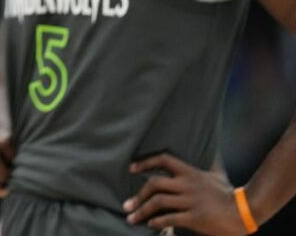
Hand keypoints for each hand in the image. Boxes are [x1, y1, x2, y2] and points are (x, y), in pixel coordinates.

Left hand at [123, 152, 247, 234]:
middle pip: (154, 184)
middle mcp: (188, 185)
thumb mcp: (217, 174)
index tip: (131, 168)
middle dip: (138, 195)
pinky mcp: (195, 218)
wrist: (245, 212)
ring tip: (131, 218)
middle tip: (127, 205)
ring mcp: (191, 201)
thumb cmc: (229, 193)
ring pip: (158, 202)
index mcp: (190, 172)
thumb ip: (210, 162)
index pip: (163, 159)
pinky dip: (157, 222)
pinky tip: (150, 224)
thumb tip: (212, 148)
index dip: (145, 162)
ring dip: (142, 211)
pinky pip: (170, 218)